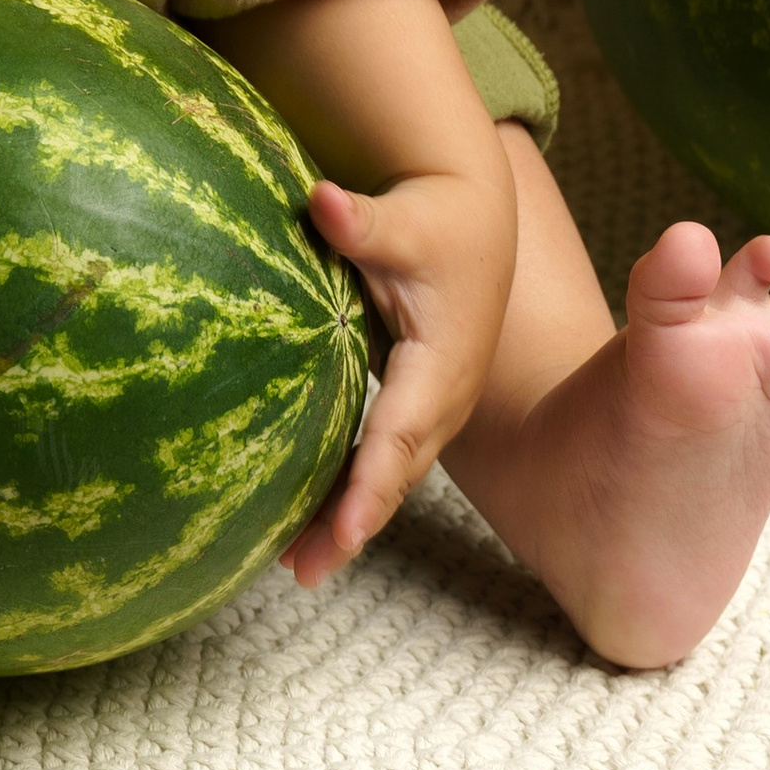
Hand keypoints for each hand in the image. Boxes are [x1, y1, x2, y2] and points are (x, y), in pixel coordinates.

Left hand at [280, 164, 516, 588]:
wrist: (476, 227)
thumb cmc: (437, 223)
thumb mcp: (405, 222)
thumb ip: (364, 221)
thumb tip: (321, 200)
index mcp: (441, 366)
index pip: (401, 435)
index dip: (371, 485)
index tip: (346, 532)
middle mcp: (442, 401)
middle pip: (394, 475)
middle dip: (352, 524)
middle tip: (300, 569)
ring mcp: (431, 411)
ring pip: (388, 477)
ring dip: (346, 520)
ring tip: (293, 565)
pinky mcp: (414, 408)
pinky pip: (381, 460)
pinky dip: (348, 491)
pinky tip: (306, 518)